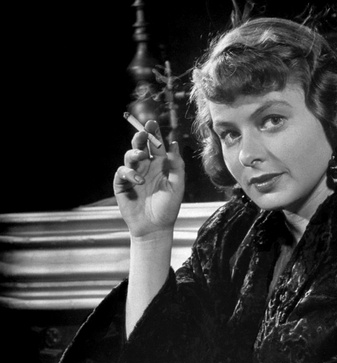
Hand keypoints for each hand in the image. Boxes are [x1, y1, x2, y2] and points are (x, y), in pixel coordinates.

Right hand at [114, 120, 184, 238]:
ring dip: (134, 153)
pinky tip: (139, 180)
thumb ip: (177, 166)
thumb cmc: (168, 208)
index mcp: (159, 165)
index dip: (153, 133)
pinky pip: (122, 173)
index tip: (152, 122)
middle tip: (143, 132)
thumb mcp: (177, 186)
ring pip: (129, 156)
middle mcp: (145, 167)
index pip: (155, 145)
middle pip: (140, 146)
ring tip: (141, 156)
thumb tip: (174, 144)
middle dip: (140, 137)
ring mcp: (133, 175)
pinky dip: (129, 173)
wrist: (156, 227)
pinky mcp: (123, 185)